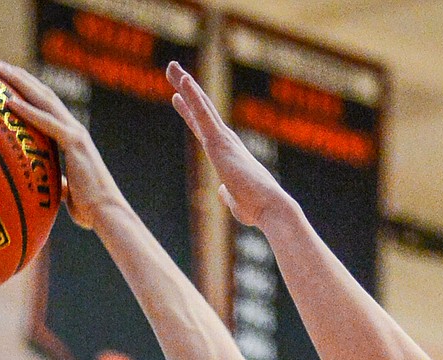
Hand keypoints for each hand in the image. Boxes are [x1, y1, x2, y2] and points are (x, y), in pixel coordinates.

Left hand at [0, 61, 122, 229]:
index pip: (49, 109)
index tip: (11, 82)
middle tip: (1, 66)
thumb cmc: (91, 211)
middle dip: (23, 78)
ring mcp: (76, 135)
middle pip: (45, 96)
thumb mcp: (71, 194)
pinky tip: (9, 101)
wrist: (108, 215)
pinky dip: (27, 111)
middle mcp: (75, 131)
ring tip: (1, 70)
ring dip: (21, 83)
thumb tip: (54, 189)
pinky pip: (46, 123)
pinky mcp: (74, 143)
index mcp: (74, 140)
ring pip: (45, 100)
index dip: (31, 93)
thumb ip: (62, 186)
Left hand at [167, 63, 284, 227]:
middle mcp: (227, 141)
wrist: (271, 207)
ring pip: (201, 106)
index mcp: (229, 154)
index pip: (205, 128)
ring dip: (186, 85)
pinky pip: (203, 115)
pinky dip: (194, 97)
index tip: (178, 97)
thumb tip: (222, 192)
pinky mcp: (220, 143)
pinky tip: (184, 81)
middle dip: (187, 89)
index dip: (191, 112)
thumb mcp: (236, 202)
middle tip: (173, 70)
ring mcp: (223, 140)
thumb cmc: (257, 209)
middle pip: (201, 110)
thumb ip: (227, 194)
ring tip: (171, 67)